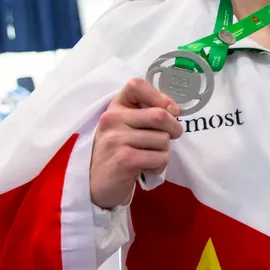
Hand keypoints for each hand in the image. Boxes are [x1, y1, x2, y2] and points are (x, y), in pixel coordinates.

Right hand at [90, 78, 182, 208]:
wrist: (95, 184)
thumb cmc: (118, 151)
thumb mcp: (127, 126)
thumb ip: (147, 113)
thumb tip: (174, 109)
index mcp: (115, 107)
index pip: (136, 85)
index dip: (160, 96)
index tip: (169, 110)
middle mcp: (112, 119)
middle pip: (160, 115)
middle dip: (173, 129)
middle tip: (171, 137)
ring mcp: (116, 139)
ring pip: (163, 140)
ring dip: (164, 151)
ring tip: (148, 156)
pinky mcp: (124, 159)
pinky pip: (161, 158)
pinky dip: (160, 166)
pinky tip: (146, 168)